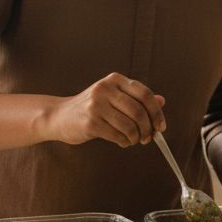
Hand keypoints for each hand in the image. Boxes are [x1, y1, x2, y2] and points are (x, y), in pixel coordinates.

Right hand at [46, 73, 165, 146]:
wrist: (60, 116)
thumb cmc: (91, 108)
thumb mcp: (114, 97)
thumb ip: (137, 99)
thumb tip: (162, 101)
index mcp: (115, 80)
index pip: (145, 94)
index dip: (157, 112)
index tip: (161, 126)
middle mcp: (105, 89)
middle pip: (139, 111)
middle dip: (148, 128)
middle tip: (148, 138)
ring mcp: (96, 105)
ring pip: (129, 125)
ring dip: (136, 137)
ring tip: (134, 140)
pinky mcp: (90, 122)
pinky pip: (117, 135)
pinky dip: (125, 142)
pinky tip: (122, 141)